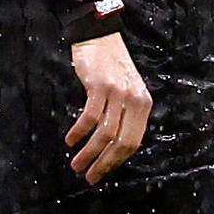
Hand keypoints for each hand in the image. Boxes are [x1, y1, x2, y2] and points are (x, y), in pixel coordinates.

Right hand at [66, 32, 150, 181]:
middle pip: (122, 141)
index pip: (133, 141)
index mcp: (143, 105)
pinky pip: (90, 117)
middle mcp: (135, 100)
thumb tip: (110, 143)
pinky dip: (79, 132)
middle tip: (89, 176)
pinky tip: (70, 140)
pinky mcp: (101, 86)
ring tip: (76, 164)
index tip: (101, 173)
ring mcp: (119, 93)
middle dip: (104, 163)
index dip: (117, 161)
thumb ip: (123, 113)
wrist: (99, 36)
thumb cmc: (109, 65)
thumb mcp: (125, 90)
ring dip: (89, 153)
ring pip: (106, 133)